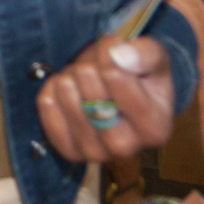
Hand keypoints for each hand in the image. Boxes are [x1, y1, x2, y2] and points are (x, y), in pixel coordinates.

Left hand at [34, 35, 173, 163]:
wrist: (114, 87)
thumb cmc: (139, 73)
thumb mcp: (153, 56)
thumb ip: (144, 53)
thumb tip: (120, 56)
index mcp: (156, 129)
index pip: (122, 88)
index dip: (110, 59)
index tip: (112, 50)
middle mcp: (128, 148)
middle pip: (94, 101)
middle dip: (88, 71)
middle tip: (95, 66)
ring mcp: (96, 153)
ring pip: (69, 101)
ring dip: (70, 78)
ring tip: (81, 77)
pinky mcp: (69, 150)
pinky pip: (48, 107)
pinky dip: (52, 89)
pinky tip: (66, 88)